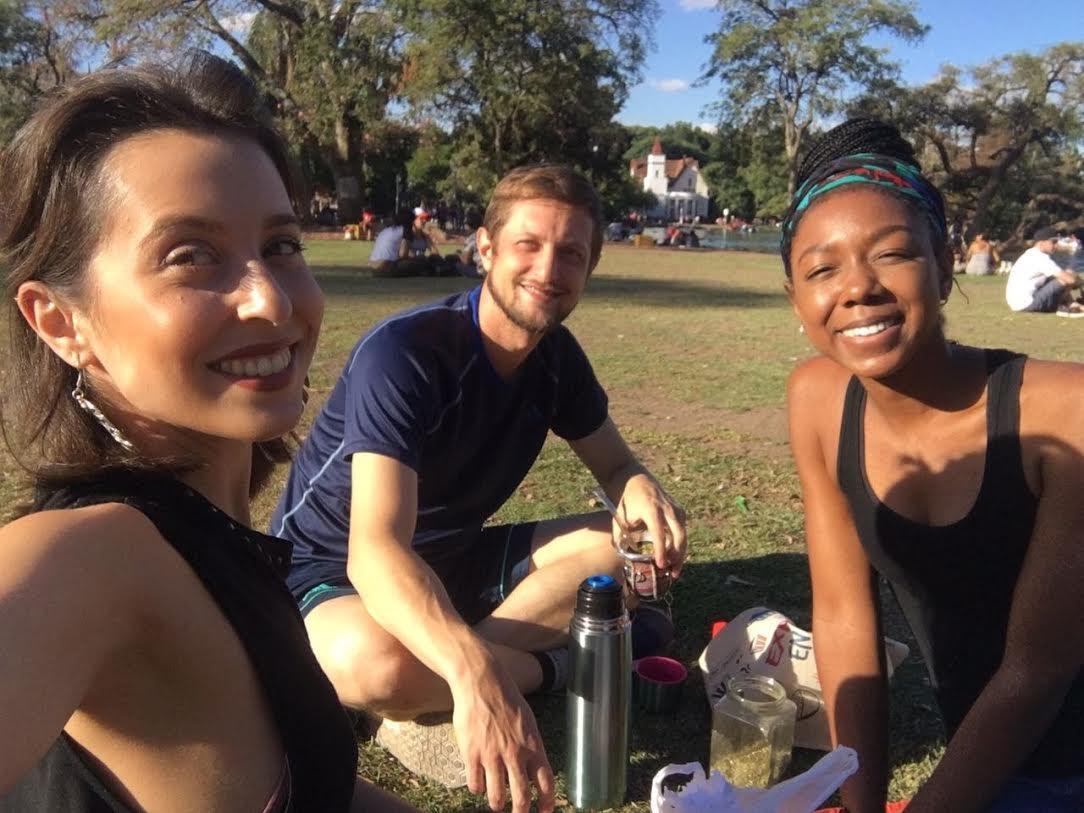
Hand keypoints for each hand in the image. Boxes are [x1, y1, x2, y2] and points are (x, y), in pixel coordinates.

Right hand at [451, 662, 554, 812]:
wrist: (481, 683)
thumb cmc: (506, 699)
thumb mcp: (527, 722)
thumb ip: (530, 746)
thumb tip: (533, 768)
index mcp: (533, 745)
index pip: (546, 782)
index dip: (546, 802)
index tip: (544, 812)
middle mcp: (515, 754)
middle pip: (521, 797)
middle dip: (520, 811)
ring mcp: (493, 756)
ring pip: (497, 797)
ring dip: (497, 804)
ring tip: (496, 803)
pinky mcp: (472, 754)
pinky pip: (475, 784)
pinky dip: (477, 788)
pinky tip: (477, 782)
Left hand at [615, 473, 686, 576]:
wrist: (635, 478)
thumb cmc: (626, 500)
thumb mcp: (620, 516)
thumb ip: (620, 536)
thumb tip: (622, 557)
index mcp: (651, 509)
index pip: (659, 533)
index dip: (660, 550)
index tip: (661, 564)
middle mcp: (667, 508)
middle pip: (679, 535)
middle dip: (677, 555)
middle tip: (672, 572)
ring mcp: (675, 508)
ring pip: (683, 534)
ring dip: (681, 553)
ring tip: (675, 570)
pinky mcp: (679, 510)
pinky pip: (682, 529)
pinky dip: (680, 544)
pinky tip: (675, 557)